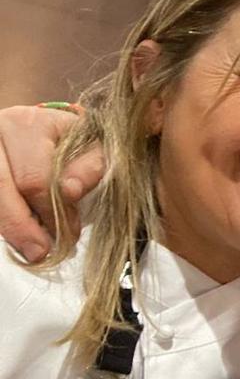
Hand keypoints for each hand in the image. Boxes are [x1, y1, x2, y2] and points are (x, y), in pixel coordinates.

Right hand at [0, 105, 104, 261]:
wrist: (45, 129)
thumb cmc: (72, 142)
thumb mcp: (93, 148)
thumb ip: (89, 167)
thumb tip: (70, 191)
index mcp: (28, 125)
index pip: (35, 178)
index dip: (52, 212)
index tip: (69, 235)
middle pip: (0, 188)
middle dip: (23, 227)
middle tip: (42, 253)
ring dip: (9, 228)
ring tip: (30, 250)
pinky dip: (1, 221)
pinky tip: (17, 235)